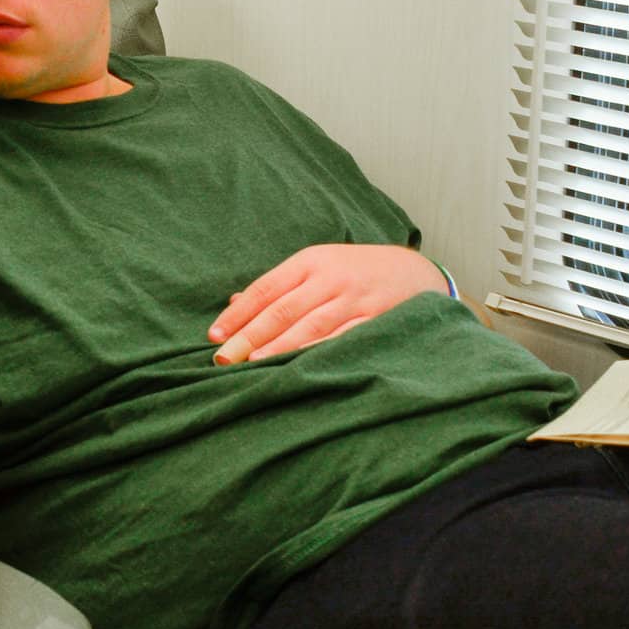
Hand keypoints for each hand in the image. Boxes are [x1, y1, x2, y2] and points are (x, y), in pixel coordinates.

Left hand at [210, 244, 448, 363]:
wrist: (414, 272)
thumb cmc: (354, 272)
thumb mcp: (316, 267)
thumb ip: (278, 287)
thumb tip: (234, 305)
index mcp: (310, 261)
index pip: (265, 288)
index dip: (238, 314)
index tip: (213, 336)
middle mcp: (330, 278)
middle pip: (283, 309)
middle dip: (250, 335)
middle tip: (224, 358)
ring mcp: (354, 299)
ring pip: (310, 326)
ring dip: (280, 347)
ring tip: (253, 365)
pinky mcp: (377, 319)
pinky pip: (344, 338)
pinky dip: (320, 353)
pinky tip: (301, 366)